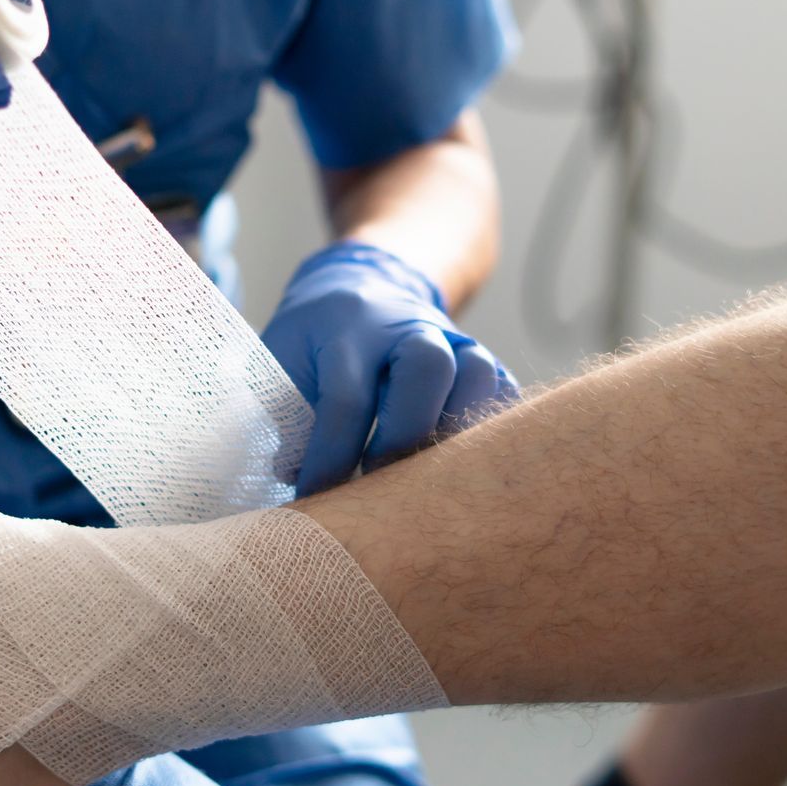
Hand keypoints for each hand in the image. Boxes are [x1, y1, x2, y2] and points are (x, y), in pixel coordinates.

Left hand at [263, 242, 517, 494]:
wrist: (362, 287)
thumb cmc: (315, 341)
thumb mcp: (283, 362)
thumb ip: (287, 419)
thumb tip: (303, 486)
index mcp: (348, 329)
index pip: (346, 397)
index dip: (331, 457)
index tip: (314, 498)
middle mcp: (407, 326)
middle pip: (427, 367)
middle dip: (404, 437)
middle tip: (377, 485)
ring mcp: (452, 337)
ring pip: (477, 373)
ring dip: (455, 433)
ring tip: (425, 481)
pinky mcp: (480, 357)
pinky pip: (503, 389)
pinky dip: (491, 431)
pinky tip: (461, 469)